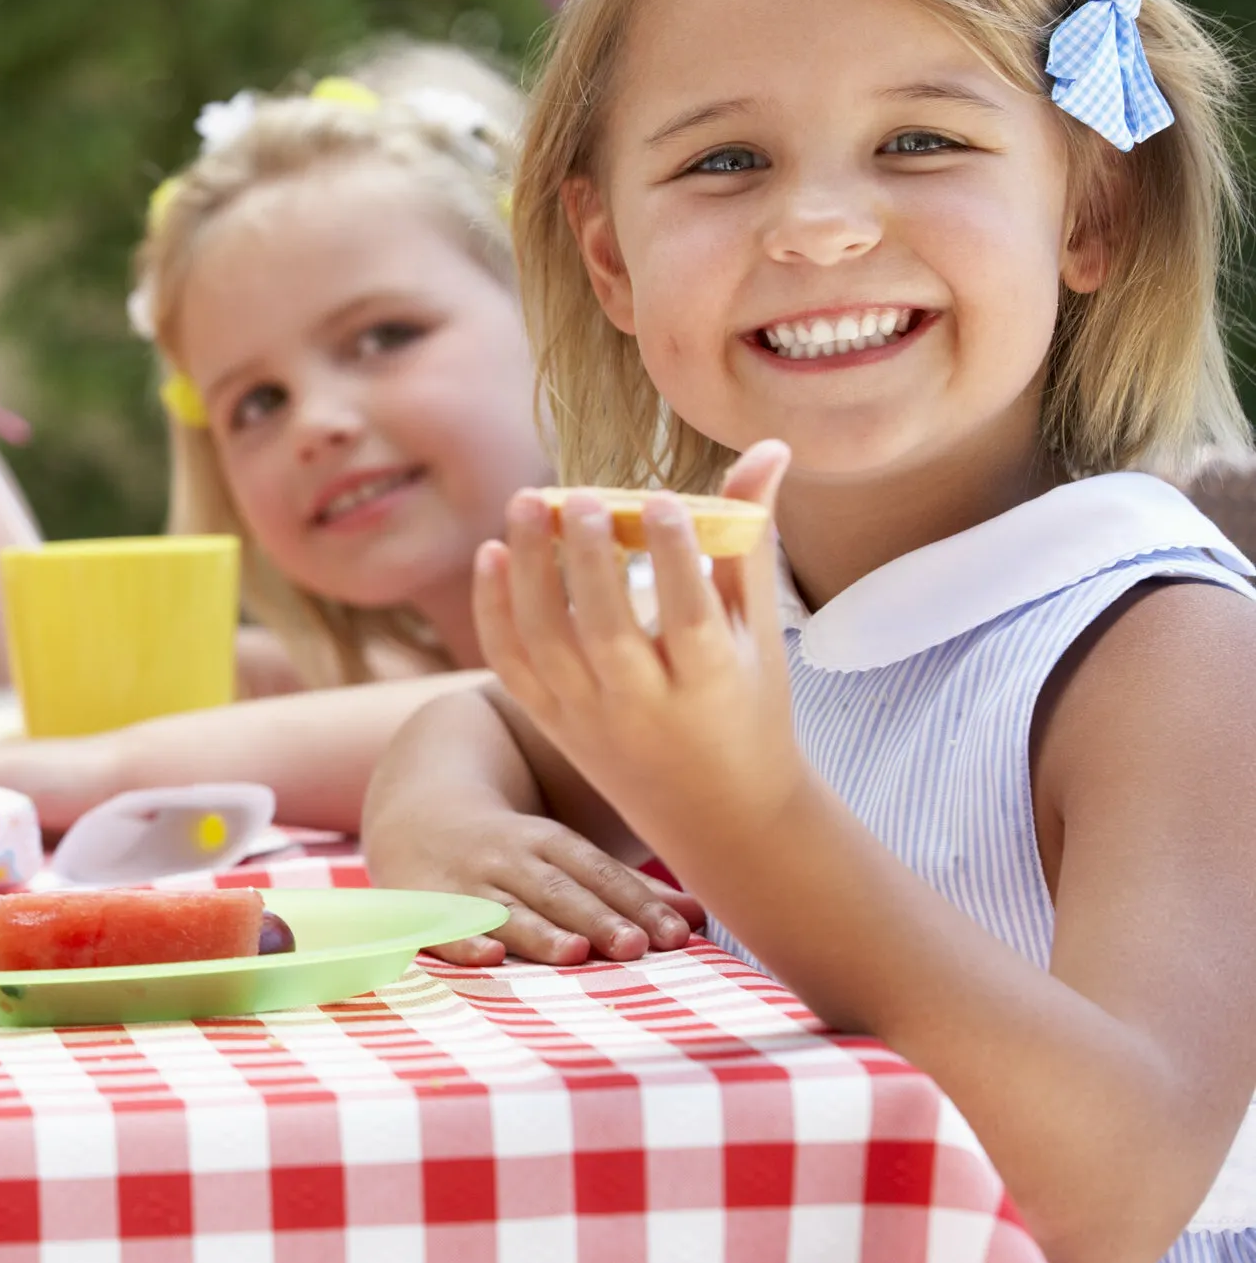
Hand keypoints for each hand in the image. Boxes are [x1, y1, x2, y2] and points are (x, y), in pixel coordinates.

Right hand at [366, 800, 705, 966]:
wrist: (414, 813)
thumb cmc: (511, 848)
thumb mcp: (564, 855)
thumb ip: (626, 890)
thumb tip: (697, 918)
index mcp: (548, 844)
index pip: (600, 873)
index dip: (637, 901)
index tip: (677, 934)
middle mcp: (509, 860)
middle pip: (559, 891)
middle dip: (597, 918)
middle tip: (635, 947)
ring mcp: (466, 883)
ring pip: (508, 909)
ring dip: (541, 932)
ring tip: (574, 953)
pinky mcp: (426, 906)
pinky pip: (445, 927)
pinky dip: (464, 942)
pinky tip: (488, 956)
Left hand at [475, 442, 803, 853]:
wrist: (719, 815)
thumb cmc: (748, 706)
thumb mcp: (758, 632)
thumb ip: (749, 540)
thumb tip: (770, 447)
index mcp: (711, 685)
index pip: (690, 619)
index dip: (675, 559)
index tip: (660, 500)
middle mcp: (645, 707)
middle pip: (604, 632)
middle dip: (586, 560)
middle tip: (576, 495)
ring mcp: (589, 718)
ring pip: (545, 645)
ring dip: (527, 572)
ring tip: (525, 503)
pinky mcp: (551, 722)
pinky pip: (511, 666)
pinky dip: (493, 610)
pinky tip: (491, 552)